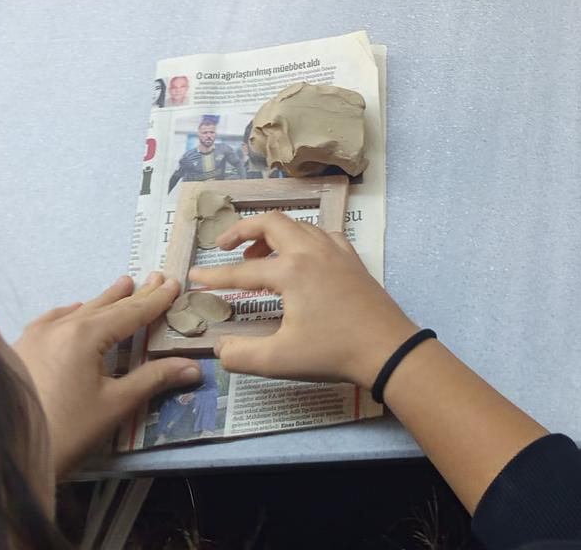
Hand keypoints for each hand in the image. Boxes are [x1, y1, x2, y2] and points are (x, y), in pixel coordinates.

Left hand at [12, 273, 201, 475]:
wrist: (6, 457)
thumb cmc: (66, 432)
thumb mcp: (115, 406)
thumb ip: (154, 379)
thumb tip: (193, 366)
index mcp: (85, 336)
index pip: (130, 312)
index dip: (155, 300)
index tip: (173, 283)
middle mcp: (58, 327)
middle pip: (104, 306)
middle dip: (133, 294)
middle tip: (156, 278)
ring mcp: (34, 336)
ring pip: (77, 310)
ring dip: (104, 300)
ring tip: (123, 285)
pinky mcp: (18, 350)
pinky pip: (50, 320)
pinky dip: (71, 313)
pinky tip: (74, 310)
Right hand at [189, 211, 417, 384]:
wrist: (387, 349)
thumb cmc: (332, 352)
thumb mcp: (279, 359)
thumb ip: (240, 354)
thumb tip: (220, 347)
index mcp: (292, 271)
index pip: (242, 271)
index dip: (214, 276)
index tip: (193, 276)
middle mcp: (312, 251)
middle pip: (272, 222)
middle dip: (243, 228)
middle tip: (223, 246)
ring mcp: (336, 251)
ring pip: (299, 225)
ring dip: (273, 233)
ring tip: (256, 255)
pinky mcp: (353, 260)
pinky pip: (323, 234)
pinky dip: (303, 238)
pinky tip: (300, 258)